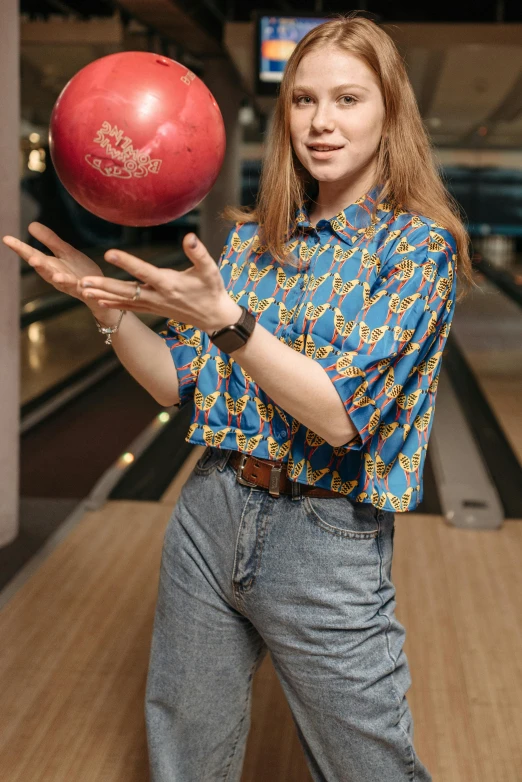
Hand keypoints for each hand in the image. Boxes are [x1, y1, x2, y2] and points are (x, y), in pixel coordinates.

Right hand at [2, 222, 110, 318]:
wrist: (101, 289)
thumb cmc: (80, 270)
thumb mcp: (65, 252)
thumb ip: (50, 240)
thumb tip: (30, 225)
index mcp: (50, 266)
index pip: (32, 255)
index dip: (20, 248)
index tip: (7, 239)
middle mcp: (57, 277)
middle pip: (46, 271)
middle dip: (39, 265)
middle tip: (31, 258)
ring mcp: (72, 286)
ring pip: (64, 283)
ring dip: (60, 279)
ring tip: (57, 276)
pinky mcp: (87, 292)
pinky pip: (85, 292)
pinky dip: (84, 290)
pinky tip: (84, 286)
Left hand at [78, 233, 241, 332]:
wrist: (214, 317)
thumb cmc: (212, 290)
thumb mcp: (210, 271)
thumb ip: (199, 253)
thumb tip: (189, 237)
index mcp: (169, 284)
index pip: (144, 271)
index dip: (127, 262)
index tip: (109, 253)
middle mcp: (157, 296)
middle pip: (126, 290)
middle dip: (104, 285)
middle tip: (83, 281)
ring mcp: (153, 304)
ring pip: (123, 299)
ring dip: (102, 294)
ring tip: (81, 289)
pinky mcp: (152, 308)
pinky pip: (129, 306)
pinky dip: (112, 303)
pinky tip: (97, 300)